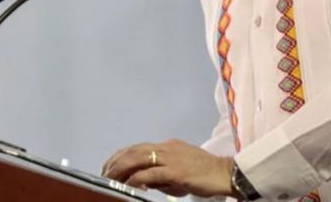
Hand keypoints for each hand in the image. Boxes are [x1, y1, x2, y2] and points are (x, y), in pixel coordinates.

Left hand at [101, 139, 234, 197]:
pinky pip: (150, 173)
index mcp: (168, 146)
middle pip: (133, 151)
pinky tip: (130, 185)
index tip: (109, 165)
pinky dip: (137, 179)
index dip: (121, 156)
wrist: (226, 173)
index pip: (138, 147)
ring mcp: (171, 157)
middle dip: (116, 162)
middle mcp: (167, 148)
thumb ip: (163, 174)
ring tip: (110, 179)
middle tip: (104, 174)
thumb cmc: (206, 174)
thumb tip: (145, 182)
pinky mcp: (176, 170)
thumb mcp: (181, 171)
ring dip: (121, 169)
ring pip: (138, 159)